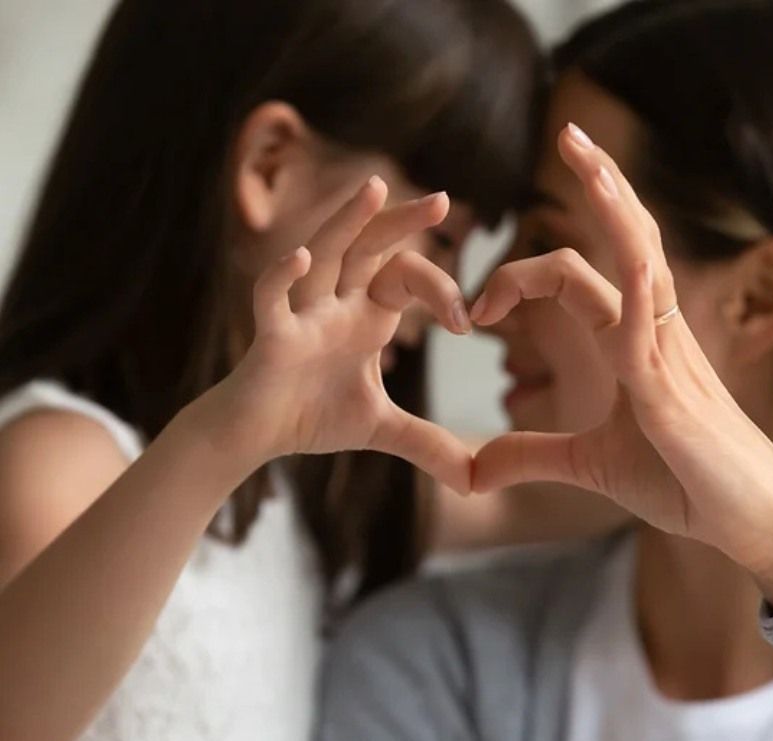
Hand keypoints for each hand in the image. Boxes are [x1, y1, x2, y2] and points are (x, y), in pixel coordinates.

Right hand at [204, 176, 473, 492]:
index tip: (467, 325)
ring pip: (323, 256)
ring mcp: (302, 316)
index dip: (442, 291)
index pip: (407, 277)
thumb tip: (476, 480)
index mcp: (366, 316)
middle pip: (368, 248)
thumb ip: (428, 444)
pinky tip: (299, 259)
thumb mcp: (382, 429)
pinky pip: (271, 299)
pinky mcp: (271, 338)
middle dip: (400, 222)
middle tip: (443, 200)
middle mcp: (336, 305)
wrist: (257, 436)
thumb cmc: (312, 417)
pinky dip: (282, 278)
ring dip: (346, 223)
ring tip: (375, 188)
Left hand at [472, 126, 772, 606]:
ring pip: (642, 257)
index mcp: (632, 342)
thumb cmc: (682, 484)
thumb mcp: (587, 466)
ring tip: (585, 152)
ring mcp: (668, 351)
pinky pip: (653, 315)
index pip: (575, 279)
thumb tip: (470, 469)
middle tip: (566, 133)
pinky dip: (637, 276)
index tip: (477, 309)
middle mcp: (652, 331)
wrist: (744, 522)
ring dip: (615, 203)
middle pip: (626, 238)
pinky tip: (624, 241)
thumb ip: (530, 454)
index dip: (520, 279)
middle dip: (599, 185)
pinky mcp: (674, 386)